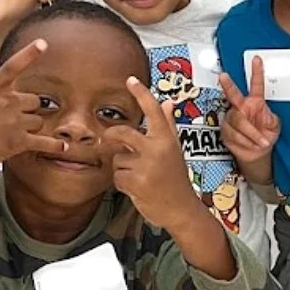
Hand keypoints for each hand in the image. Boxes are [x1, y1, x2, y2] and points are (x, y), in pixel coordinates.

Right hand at [0, 40, 68, 181]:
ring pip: (39, 121)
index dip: (29, 54)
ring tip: (15, 133)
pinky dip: (54, 146)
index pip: (13, 66)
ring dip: (33, 127)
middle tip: (13, 119)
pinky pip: (43, 142)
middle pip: (35, 100)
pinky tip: (62, 148)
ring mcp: (13, 122)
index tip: (44, 43)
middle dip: (29, 109)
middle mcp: (6, 102)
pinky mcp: (17, 142)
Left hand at [105, 78, 201, 231]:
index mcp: (167, 139)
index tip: (130, 80)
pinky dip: (122, 184)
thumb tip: (168, 104)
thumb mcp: (175, 150)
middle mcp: (157, 149)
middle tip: (108, 139)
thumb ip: (168, 126)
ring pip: (117, 160)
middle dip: (111, 135)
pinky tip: (136, 188)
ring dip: (122, 169)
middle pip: (123, 132)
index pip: (153, 110)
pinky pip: (117, 177)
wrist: (182, 209)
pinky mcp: (137, 182)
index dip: (141, 94)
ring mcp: (147, 166)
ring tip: (139, 177)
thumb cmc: (176, 179)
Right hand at [218, 58, 280, 164]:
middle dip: (228, 85)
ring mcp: (232, 118)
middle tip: (223, 76)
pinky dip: (244, 141)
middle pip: (233, 95)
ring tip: (260, 141)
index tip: (257, 60)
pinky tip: (250, 143)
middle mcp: (241, 107)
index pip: (256, 85)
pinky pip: (233, 134)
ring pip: (237, 121)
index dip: (257, 72)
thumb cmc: (265, 136)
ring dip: (251, 133)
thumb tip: (266, 114)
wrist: (256, 152)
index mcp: (255, 102)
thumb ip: (271, 119)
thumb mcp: (274, 126)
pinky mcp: (226, 130)